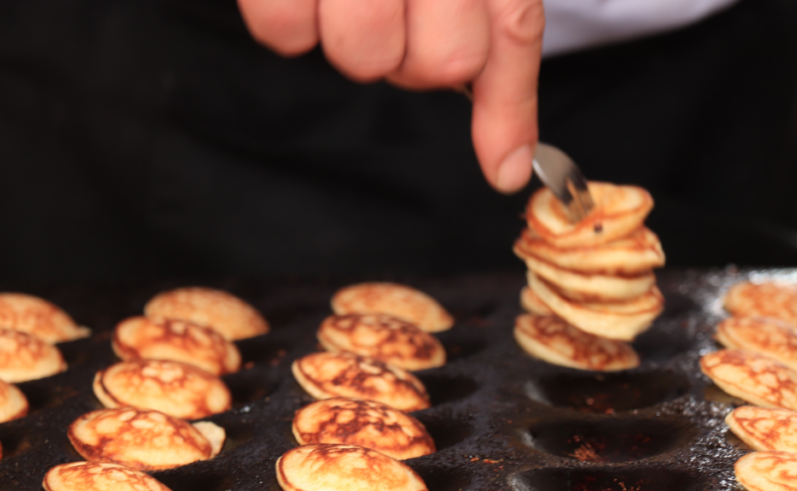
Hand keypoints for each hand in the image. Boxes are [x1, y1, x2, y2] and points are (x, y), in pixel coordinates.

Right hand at [237, 0, 543, 192]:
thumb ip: (494, 52)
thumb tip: (509, 166)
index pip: (512, 32)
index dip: (508, 111)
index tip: (506, 169)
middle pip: (440, 60)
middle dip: (410, 55)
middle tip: (387, 10)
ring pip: (364, 53)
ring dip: (347, 36)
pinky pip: (285, 31)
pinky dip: (285, 20)